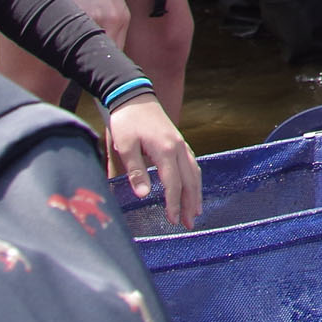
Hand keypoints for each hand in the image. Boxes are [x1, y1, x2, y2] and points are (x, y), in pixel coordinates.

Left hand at [108, 96, 202, 227]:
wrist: (133, 96)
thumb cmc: (126, 121)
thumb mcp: (125, 146)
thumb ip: (135, 171)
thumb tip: (144, 195)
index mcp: (166, 150)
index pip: (173, 183)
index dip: (173, 203)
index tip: (172, 220)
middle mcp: (179, 147)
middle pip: (190, 180)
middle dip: (189, 204)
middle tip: (189, 225)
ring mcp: (181, 144)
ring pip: (194, 173)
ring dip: (196, 194)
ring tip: (195, 212)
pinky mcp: (179, 142)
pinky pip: (192, 164)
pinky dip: (195, 180)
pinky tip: (193, 188)